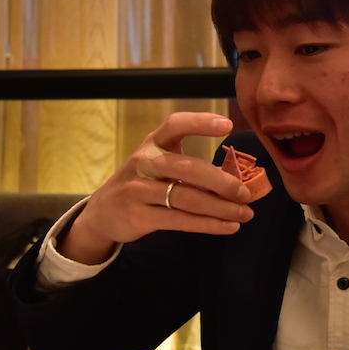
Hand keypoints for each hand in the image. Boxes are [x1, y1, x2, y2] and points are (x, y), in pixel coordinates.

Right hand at [59, 112, 253, 263]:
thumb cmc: (143, 183)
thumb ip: (190, 168)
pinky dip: (207, 224)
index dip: (200, 123)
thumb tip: (237, 179)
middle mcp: (144, 162)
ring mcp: (138, 189)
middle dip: (221, 181)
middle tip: (246, 193)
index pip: (175, 125)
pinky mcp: (138, 216)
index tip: (227, 125)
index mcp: (153, 143)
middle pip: (187, 168)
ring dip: (220, 208)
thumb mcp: (159, 166)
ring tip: (245, 214)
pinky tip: (228, 226)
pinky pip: (179, 220)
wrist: (102, 213)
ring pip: (186, 198)